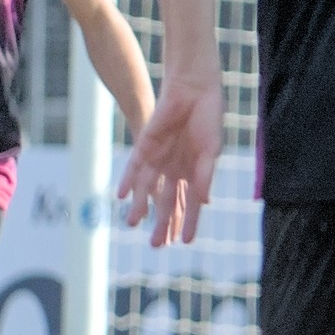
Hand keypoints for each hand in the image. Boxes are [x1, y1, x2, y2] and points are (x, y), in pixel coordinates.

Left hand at [118, 69, 222, 245]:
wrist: (194, 90)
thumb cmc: (209, 118)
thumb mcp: (211, 151)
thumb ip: (205, 176)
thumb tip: (203, 202)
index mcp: (195, 171)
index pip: (191, 203)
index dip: (189, 222)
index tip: (186, 242)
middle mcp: (175, 168)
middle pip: (166, 201)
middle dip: (161, 222)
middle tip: (156, 245)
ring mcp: (159, 157)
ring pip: (147, 188)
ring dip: (140, 206)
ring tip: (132, 224)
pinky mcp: (145, 145)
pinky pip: (133, 167)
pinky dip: (128, 180)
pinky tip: (123, 195)